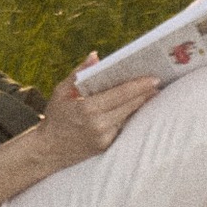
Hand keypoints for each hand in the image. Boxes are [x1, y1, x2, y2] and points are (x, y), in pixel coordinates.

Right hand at [31, 62, 162, 174]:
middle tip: (158, 81)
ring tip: (153, 92)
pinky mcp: (106, 147)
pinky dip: (130, 115)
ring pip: (128, 117)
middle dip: (145, 93)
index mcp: (87, 108)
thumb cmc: (55, 116)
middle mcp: (98, 125)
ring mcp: (104, 138)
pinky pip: (122, 127)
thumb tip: (95, 56)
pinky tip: (138, 106)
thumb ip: (79, 72)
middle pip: (129, 106)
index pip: (120, 95)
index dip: (139, 86)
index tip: (153, 78)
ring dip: (141, 104)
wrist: (48, 150)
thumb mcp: (61, 91)